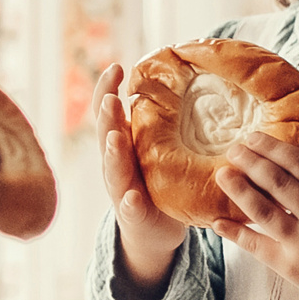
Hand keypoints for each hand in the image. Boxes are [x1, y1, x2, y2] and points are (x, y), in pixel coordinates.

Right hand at [89, 62, 184, 298]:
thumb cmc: (158, 182)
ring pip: (113, 170)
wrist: (150, 231)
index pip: (109, 111)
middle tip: (111, 99)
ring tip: (116, 138)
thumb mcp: (157, 148)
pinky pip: (130, 208)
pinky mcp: (133, 215)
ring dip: (114, 154)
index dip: (108, 89)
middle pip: (106, 136)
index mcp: (123, 143)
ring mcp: (121, 189)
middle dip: (107, 117)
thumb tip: (192, 78)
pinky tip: (131, 197)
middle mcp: (115, 163)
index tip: (116, 67)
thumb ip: (165, 121)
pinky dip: (129, 202)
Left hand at [213, 131, 298, 299]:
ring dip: (238, 189)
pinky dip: (234, 232)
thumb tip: (278, 163)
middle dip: (251, 162)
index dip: (272, 147)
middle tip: (233, 150)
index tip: (253, 137)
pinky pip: (256, 245)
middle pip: (277, 181)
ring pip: (262, 210)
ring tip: (222, 174)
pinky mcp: (290, 266)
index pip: (298, 163)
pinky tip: (217, 221)